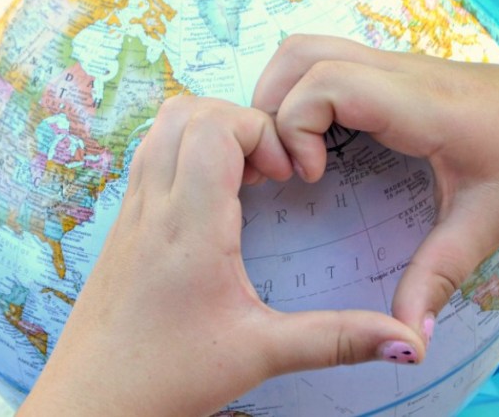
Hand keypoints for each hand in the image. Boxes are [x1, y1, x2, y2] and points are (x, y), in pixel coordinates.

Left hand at [19, 95, 425, 416]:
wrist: (88, 403)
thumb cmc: (164, 378)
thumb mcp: (261, 354)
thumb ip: (338, 340)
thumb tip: (409, 345)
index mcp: (188, 224)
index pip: (213, 125)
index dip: (260, 130)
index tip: (286, 174)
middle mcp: (152, 206)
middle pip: (184, 110)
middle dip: (237, 120)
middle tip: (269, 171)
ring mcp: (130, 212)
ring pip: (159, 129)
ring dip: (207, 133)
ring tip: (244, 183)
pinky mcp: (120, 227)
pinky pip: (148, 159)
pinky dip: (184, 156)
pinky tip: (212, 207)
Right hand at [252, 35, 498, 340]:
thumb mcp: (487, 222)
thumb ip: (439, 277)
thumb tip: (407, 338)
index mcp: (418, 104)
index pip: (325, 83)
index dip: (296, 127)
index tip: (312, 178)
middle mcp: (397, 71)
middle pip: (300, 54)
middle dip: (271, 106)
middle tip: (285, 165)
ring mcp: (394, 62)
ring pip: (308, 48)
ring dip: (281, 92)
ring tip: (292, 150)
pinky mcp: (394, 69)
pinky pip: (327, 61)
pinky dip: (303, 91)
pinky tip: (319, 140)